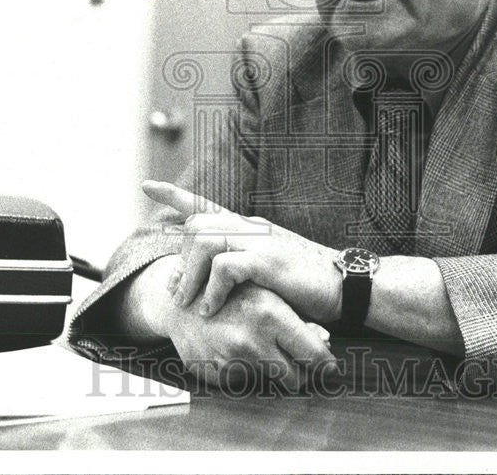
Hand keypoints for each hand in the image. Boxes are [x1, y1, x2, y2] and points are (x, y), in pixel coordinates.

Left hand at [142, 180, 341, 322]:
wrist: (348, 285)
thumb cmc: (309, 284)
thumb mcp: (271, 270)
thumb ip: (245, 266)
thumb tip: (215, 279)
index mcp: (251, 227)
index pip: (206, 204)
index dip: (175, 194)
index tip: (148, 186)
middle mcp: (252, 227)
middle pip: (197, 224)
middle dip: (179, 258)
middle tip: (178, 290)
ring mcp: (260, 240)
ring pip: (204, 241)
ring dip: (190, 277)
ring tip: (190, 305)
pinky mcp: (267, 260)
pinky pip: (224, 266)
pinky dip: (212, 291)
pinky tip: (212, 309)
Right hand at [165, 281, 335, 390]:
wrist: (181, 302)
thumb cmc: (231, 293)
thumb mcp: (267, 293)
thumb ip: (297, 318)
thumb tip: (325, 341)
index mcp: (271, 315)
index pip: (312, 354)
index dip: (326, 364)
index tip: (331, 368)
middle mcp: (252, 340)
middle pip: (295, 378)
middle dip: (299, 372)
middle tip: (298, 362)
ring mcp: (232, 360)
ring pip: (269, 381)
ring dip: (268, 369)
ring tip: (256, 345)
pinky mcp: (216, 375)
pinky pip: (244, 382)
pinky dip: (244, 371)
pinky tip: (233, 350)